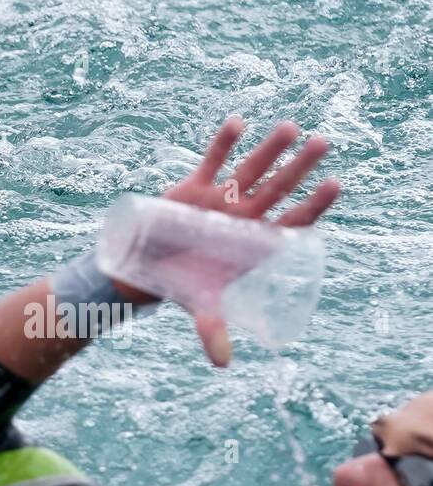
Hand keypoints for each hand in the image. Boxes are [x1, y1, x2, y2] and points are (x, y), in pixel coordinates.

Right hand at [115, 116, 340, 366]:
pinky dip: (223, 142)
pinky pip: (213, 160)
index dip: (313, 205)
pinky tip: (238, 122)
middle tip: (324, 143)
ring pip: (251, 169)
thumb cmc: (185, 287)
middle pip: (279, 188)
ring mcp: (222, 199)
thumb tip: (222, 363)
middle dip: (300, 167)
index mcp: (253, 243)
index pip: (292, 221)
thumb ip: (213, 331)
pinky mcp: (195, 187)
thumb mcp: (200, 307)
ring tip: (290, 127)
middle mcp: (243, 217)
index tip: (335, 186)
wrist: (150, 269)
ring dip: (270, 149)